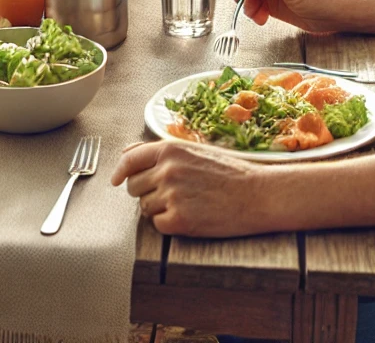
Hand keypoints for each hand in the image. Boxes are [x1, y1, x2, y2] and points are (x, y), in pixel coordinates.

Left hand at [111, 140, 274, 236]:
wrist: (258, 194)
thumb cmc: (230, 172)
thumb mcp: (194, 151)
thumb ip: (161, 152)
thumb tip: (128, 153)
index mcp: (169, 149)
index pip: (130, 159)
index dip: (120, 171)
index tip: (115, 180)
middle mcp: (167, 170)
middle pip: (133, 186)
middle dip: (145, 192)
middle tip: (168, 194)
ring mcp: (172, 195)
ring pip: (145, 207)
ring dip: (159, 209)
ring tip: (186, 203)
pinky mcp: (179, 220)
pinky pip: (158, 225)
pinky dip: (170, 224)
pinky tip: (190, 216)